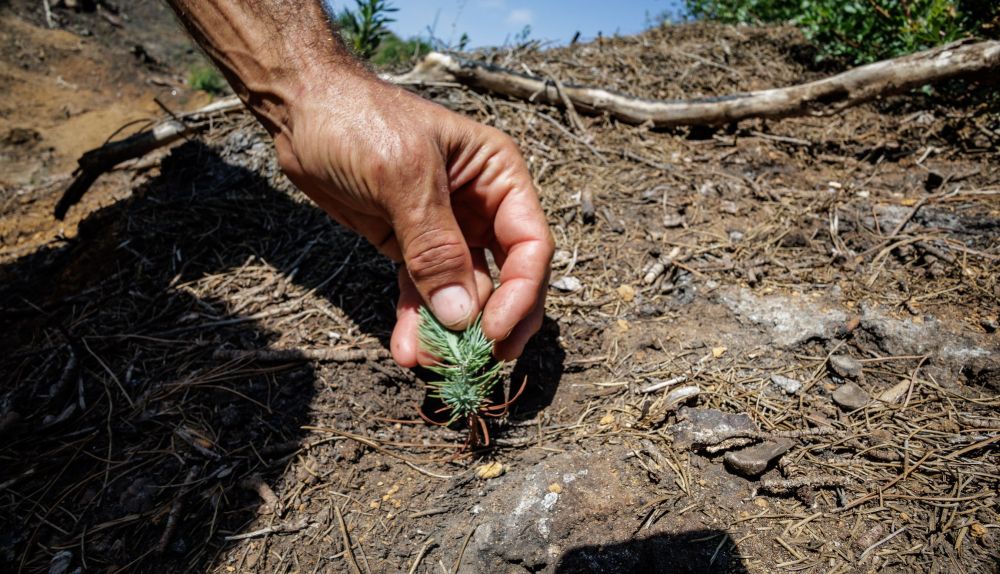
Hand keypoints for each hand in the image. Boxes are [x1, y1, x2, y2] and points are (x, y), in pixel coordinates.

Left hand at [271, 77, 553, 365]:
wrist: (300, 110)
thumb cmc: (359, 122)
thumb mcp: (403, 177)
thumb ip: (434, 246)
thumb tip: (463, 314)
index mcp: (497, 176)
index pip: (530, 244)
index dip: (521, 293)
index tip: (494, 332)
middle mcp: (481, 206)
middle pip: (505, 277)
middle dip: (487, 322)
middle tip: (473, 363)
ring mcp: (446, 231)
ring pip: (461, 293)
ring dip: (446, 331)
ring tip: (424, 361)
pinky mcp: (410, 248)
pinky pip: (422, 292)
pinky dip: (416, 321)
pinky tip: (407, 349)